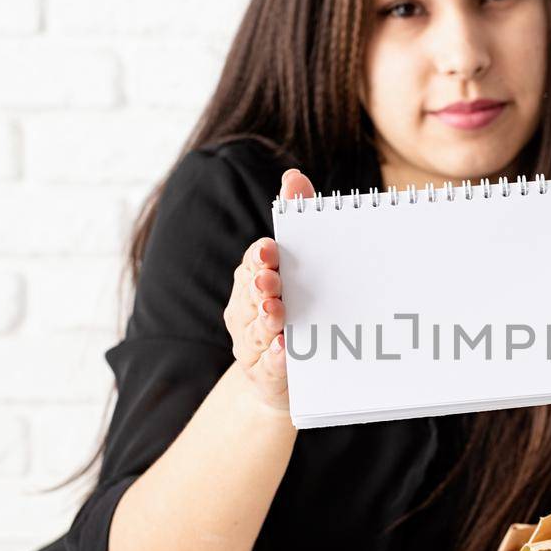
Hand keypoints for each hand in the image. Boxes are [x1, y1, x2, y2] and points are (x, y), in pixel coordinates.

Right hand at [224, 167, 315, 414]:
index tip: (270, 250)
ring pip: (254, 330)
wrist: (294, 371)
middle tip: (271, 281)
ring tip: (277, 313)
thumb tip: (293, 176)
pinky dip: (275, 358)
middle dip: (257, 287)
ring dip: (264, 321)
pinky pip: (267, 366)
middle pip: (248, 295)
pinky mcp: (264, 373)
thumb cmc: (299, 308)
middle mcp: (246, 309)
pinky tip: (286, 352)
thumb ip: (298, 220)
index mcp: (254, 280)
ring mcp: (252, 343)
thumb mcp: (303, 265)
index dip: (259, 257)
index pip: (252, 262)